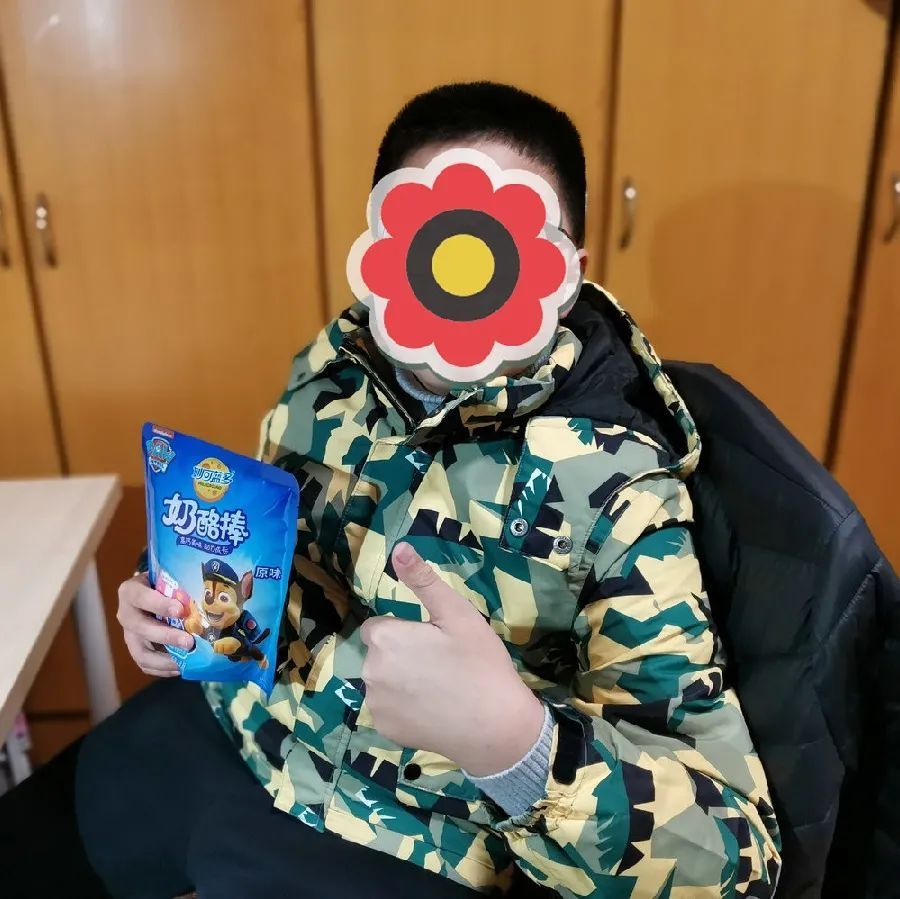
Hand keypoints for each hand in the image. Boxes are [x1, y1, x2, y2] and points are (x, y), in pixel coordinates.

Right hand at [116, 574, 193, 676]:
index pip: (141, 597)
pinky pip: (145, 664)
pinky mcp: (134, 649)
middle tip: (189, 642)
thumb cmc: (160, 583)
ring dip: (164, 660)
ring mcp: (128, 634)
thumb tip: (209, 593)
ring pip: (140, 652)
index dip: (160, 604)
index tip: (180, 610)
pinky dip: (162, 669)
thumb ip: (177, 584)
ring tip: (185, 662)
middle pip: (141, 628)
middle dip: (166, 636)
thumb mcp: (164, 577)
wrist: (147, 591)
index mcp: (130, 591)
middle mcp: (125, 614)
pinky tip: (180, 668)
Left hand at [360, 544, 543, 775]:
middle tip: (441, 663)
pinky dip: (404, 708)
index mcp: (384, 638)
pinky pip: (388, 709)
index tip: (433, 641)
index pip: (379, 625)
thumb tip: (398, 547)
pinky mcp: (385, 730)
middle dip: (401, 654)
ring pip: (382, 681)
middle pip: (379, 653)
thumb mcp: (457, 614)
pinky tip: (432, 710)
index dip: (405, 630)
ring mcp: (375, 705)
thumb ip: (423, 580)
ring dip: (400, 680)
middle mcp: (369, 671)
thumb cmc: (479, 663)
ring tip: (439, 688)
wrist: (496, 727)